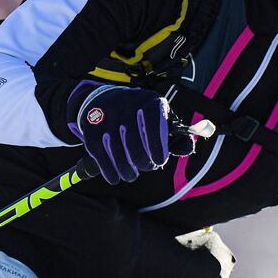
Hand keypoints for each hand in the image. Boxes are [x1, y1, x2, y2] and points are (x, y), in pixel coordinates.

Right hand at [66, 81, 195, 182]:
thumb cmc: (139, 115)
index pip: (154, 121)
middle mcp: (126, 104)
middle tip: (147, 167)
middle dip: (143, 161)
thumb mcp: (159, 116)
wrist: (103, 99)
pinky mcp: (90, 128)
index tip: (160, 161)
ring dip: (126, 169)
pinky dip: (108, 170)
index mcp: (148, 100)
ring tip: (131, 175)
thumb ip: (175, 134)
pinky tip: (115, 178)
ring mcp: (106, 116)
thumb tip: (188, 148)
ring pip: (116, 151)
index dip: (157, 144)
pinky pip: (99, 154)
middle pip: (133, 140)